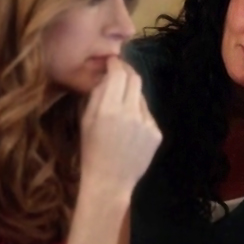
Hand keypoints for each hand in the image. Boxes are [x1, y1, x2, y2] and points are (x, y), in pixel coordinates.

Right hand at [80, 57, 161, 193]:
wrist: (110, 181)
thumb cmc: (92, 151)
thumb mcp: (87, 121)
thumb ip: (97, 95)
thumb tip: (108, 75)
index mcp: (109, 109)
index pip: (118, 75)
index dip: (116, 65)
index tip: (113, 62)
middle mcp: (131, 113)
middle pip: (135, 80)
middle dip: (128, 73)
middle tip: (120, 74)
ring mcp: (147, 123)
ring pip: (141, 97)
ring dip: (132, 96)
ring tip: (121, 111)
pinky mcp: (156, 133)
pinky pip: (147, 115)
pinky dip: (139, 115)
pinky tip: (130, 129)